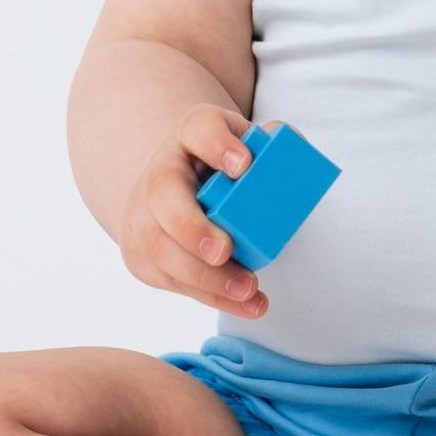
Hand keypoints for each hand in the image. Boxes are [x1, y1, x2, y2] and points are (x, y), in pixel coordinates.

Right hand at [117, 105, 276, 317]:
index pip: (199, 129)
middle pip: (163, 197)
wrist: (175, 187)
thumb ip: (273, 144)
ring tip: (247, 289)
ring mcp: (144, 218)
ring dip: (205, 276)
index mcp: (189, 137)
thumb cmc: (221, 164)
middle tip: (224, 250)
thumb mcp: (244, 144)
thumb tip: (292, 147)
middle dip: (191, 227)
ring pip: (162, 250)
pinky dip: (212, 297)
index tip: (244, 165)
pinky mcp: (144, 258)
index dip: (218, 145)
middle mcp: (158, 175)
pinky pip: (174, 281)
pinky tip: (248, 305)